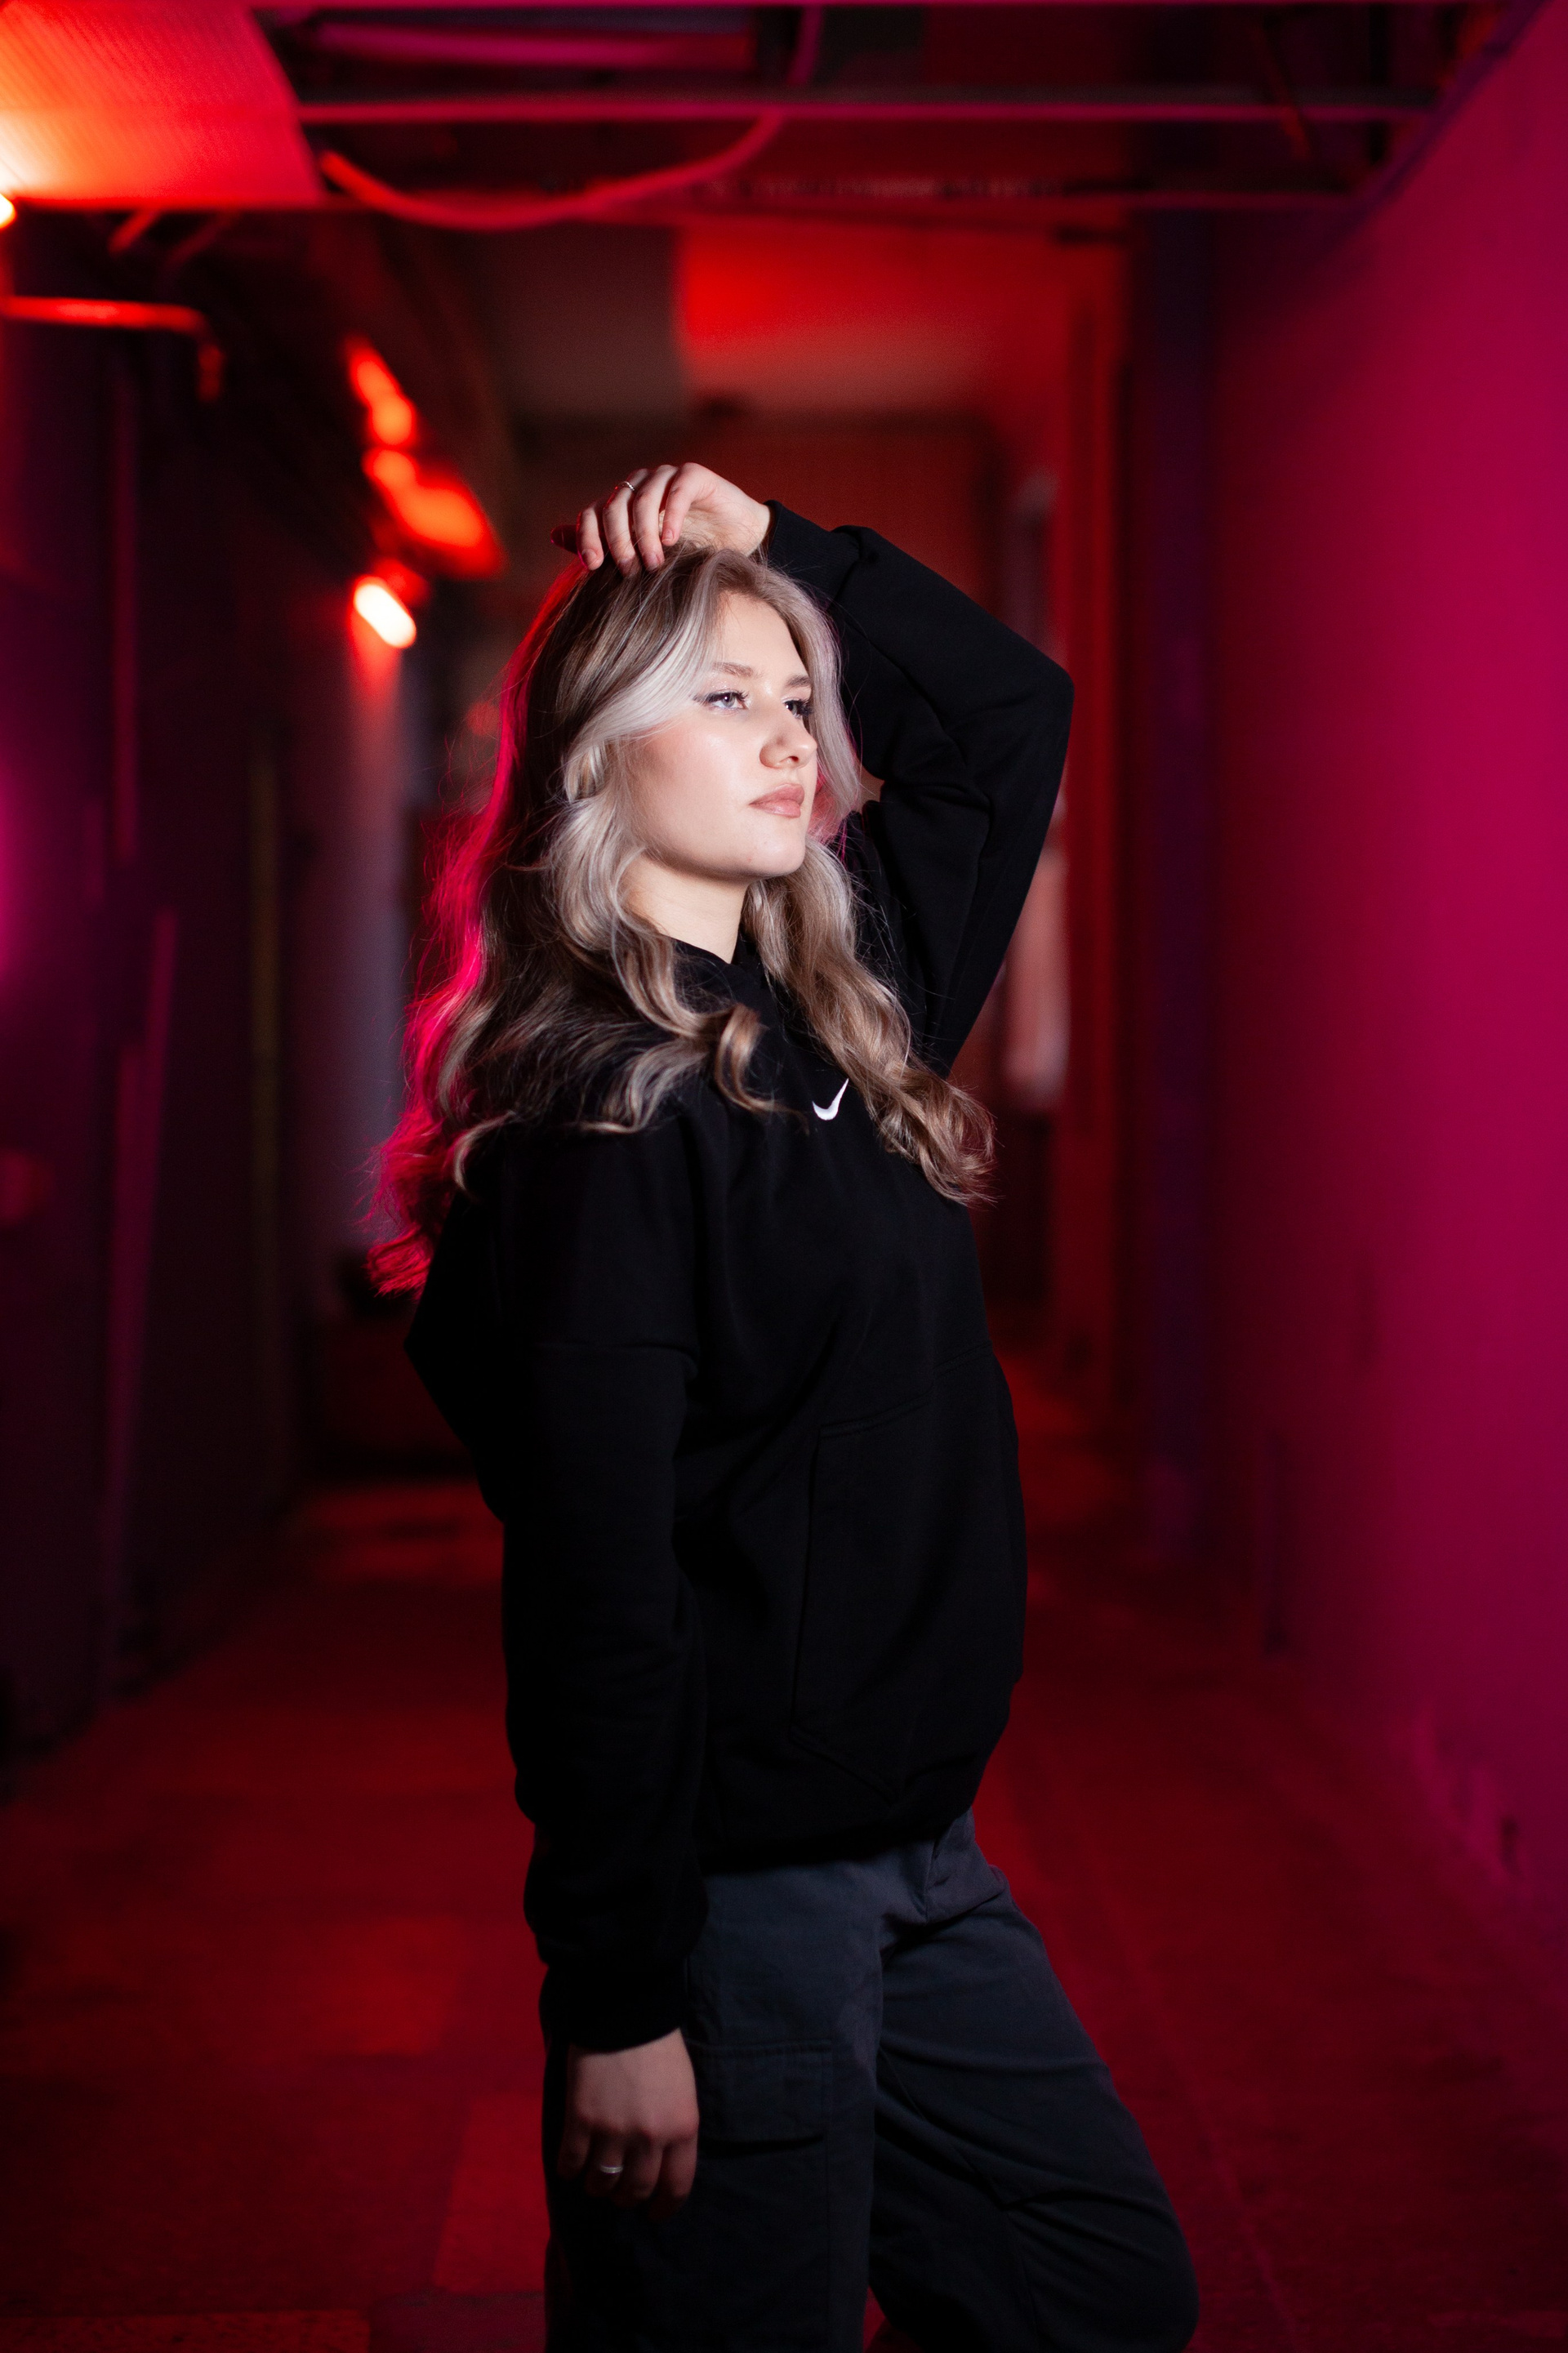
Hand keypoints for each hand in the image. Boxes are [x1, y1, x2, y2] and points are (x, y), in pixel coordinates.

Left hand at [553, 463, 770, 575]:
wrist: (738, 543)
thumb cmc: (689, 552)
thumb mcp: (642, 556)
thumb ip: (603, 546)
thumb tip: (554, 534)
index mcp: (622, 504)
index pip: (593, 513)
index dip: (588, 537)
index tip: (594, 566)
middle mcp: (640, 486)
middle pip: (615, 506)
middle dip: (618, 541)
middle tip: (630, 571)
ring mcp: (666, 478)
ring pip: (643, 498)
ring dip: (644, 533)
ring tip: (654, 563)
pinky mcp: (695, 476)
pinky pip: (676, 490)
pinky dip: (670, 514)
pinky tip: (671, 539)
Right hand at [556, 2027, 699, 2218]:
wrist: (626, 2009)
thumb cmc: (659, 2049)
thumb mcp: (683, 2092)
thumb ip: (675, 2131)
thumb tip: (661, 2169)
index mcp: (683, 2128)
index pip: (675, 2189)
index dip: (662, 2209)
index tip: (653, 2213)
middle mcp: (651, 2137)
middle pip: (635, 2192)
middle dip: (626, 2198)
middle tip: (620, 2191)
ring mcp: (614, 2130)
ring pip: (602, 2185)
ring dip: (597, 2185)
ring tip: (595, 2176)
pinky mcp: (581, 2120)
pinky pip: (571, 2164)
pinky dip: (569, 2169)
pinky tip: (572, 2160)